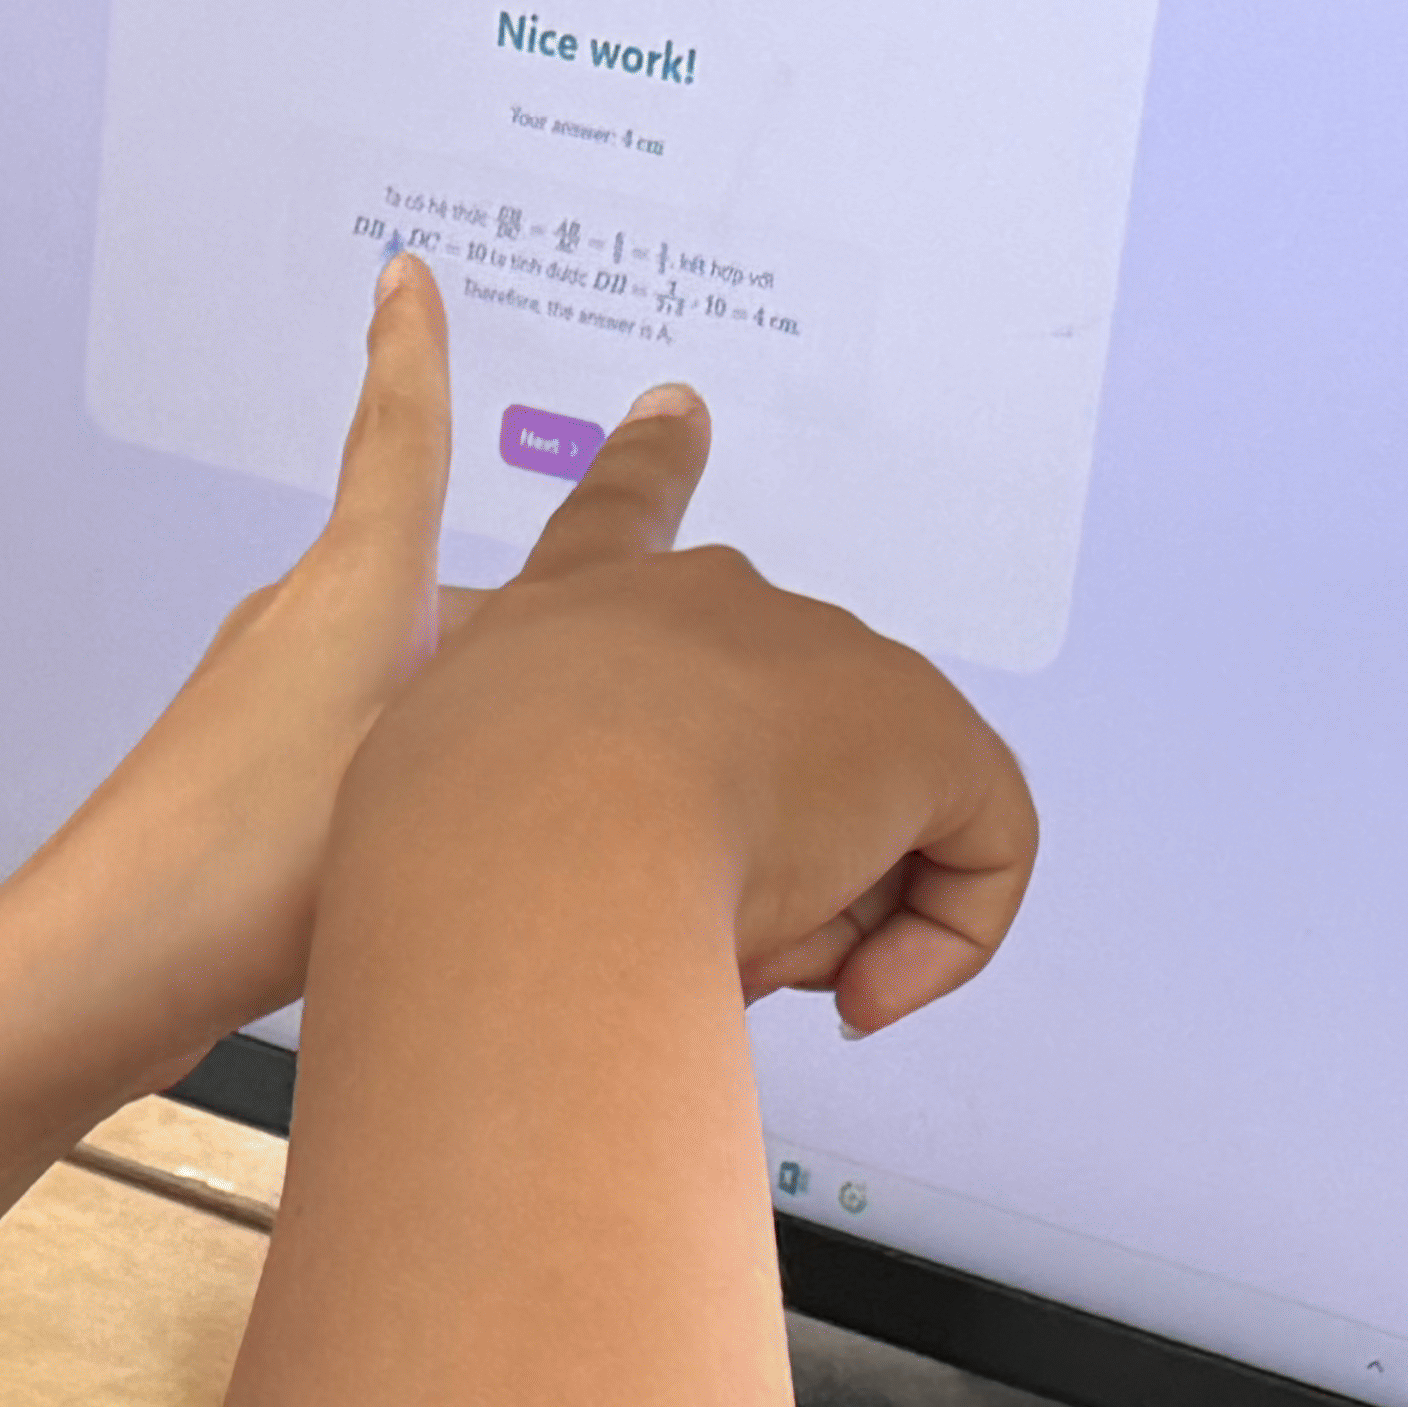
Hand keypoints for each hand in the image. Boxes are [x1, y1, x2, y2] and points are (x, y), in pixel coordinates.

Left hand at [0, 259, 727, 1091]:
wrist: (105, 970)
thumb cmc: (254, 865)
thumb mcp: (436, 754)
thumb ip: (516, 689)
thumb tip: (582, 640)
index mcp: (355, 588)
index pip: (399, 440)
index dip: (411, 359)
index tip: (403, 280)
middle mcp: (301, 628)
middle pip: (440, 588)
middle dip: (527, 610)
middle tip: (615, 619)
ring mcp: (265, 709)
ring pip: (409, 678)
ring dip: (482, 705)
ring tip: (557, 764)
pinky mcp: (244, 791)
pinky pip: (367, 751)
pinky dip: (430, 770)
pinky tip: (458, 844)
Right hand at [342, 415, 1036, 1034]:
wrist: (532, 842)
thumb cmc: (458, 846)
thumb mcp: (432, 829)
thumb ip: (493, 836)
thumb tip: (608, 894)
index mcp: (564, 612)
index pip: (611, 515)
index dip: (647, 466)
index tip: (677, 415)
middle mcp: (695, 607)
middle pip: (762, 737)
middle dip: (740, 861)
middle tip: (675, 939)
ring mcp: (817, 658)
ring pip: (848, 823)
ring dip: (800, 918)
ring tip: (722, 957)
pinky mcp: (921, 735)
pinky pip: (975, 856)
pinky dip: (936, 939)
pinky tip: (866, 991)